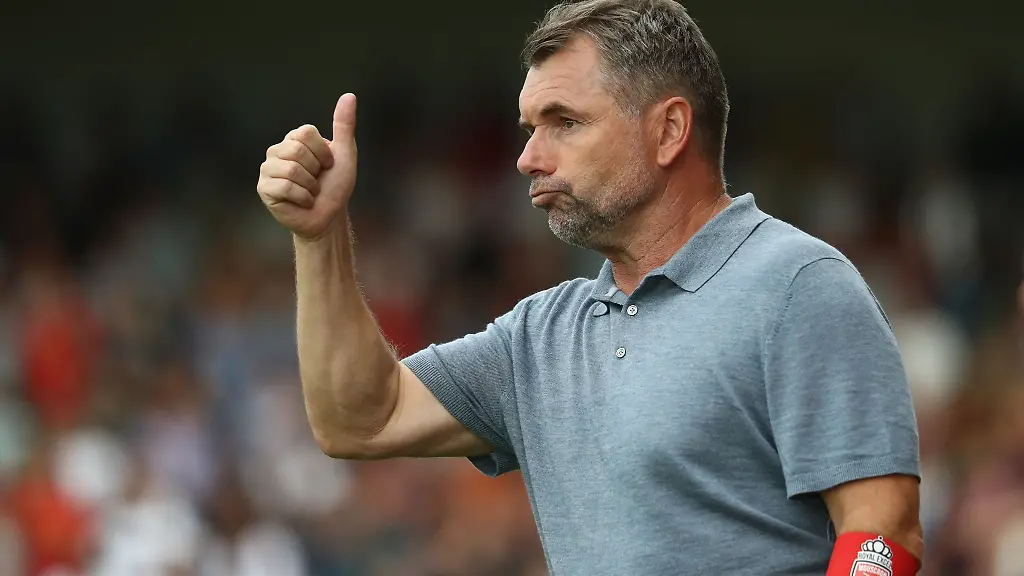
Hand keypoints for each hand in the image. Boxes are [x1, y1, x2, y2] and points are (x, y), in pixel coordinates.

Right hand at [257, 94, 358, 238]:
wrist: (329, 216)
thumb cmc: (335, 186)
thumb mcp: (345, 153)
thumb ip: (344, 125)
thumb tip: (350, 95)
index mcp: (294, 139)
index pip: (305, 133)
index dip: (323, 152)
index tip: (327, 165)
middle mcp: (277, 151)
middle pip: (297, 150)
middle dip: (316, 170)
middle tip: (317, 181)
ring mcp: (268, 169)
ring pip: (291, 170)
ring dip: (310, 186)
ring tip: (309, 192)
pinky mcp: (264, 188)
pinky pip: (284, 186)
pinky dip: (302, 197)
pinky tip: (302, 202)